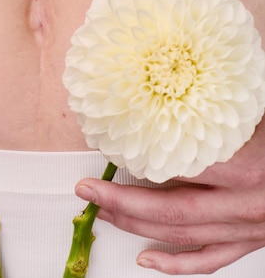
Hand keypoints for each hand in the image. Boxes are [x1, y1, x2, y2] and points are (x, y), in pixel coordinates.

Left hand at [75, 117, 264, 274]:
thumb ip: (221, 103)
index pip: (176, 165)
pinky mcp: (253, 241)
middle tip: (86, 190)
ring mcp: (249, 227)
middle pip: (170, 209)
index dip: (135, 159)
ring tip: (103, 213)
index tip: (106, 148)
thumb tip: (180, 75)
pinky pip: (210, 259)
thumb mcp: (255, 112)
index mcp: (246, 163)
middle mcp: (245, 202)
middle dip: (121, 202)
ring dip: (137, 226)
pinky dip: (176, 264)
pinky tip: (146, 259)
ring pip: (182, 235)